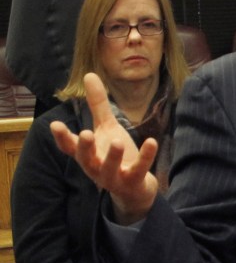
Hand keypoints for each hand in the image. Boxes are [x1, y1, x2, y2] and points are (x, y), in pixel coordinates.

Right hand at [50, 72, 158, 223]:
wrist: (136, 188)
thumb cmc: (117, 155)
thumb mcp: (108, 128)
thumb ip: (98, 105)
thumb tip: (89, 74)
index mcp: (89, 154)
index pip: (71, 147)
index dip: (62, 138)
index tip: (55, 125)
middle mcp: (97, 167)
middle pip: (86, 160)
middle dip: (85, 148)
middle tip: (86, 134)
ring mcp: (114, 177)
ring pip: (109, 169)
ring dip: (112, 156)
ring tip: (117, 141)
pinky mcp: (133, 181)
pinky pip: (139, 169)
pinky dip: (145, 157)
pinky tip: (152, 141)